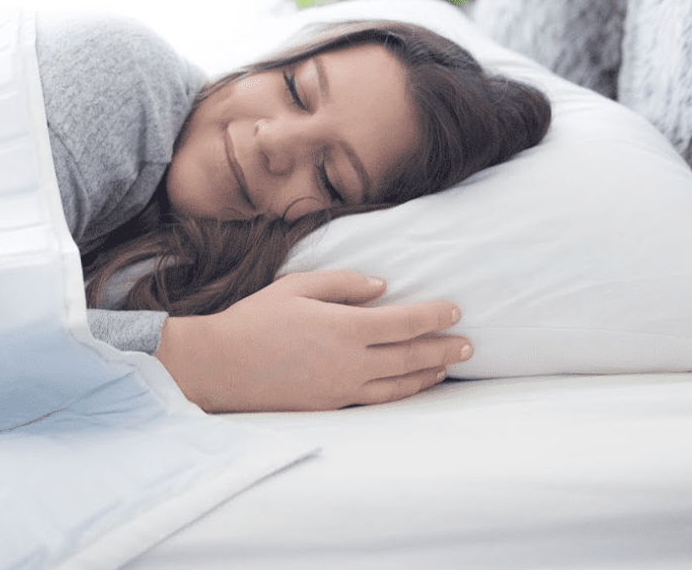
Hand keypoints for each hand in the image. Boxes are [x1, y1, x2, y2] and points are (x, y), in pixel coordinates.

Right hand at [154, 270, 470, 412]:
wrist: (222, 366)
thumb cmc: (256, 319)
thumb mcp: (298, 286)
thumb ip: (344, 284)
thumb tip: (383, 287)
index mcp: (343, 327)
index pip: (403, 322)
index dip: (433, 316)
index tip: (455, 310)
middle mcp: (350, 362)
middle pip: (409, 356)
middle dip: (443, 348)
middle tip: (469, 344)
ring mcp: (342, 389)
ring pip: (399, 384)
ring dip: (429, 373)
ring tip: (449, 365)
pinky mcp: (331, 406)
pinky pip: (378, 401)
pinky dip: (403, 393)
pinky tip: (412, 386)